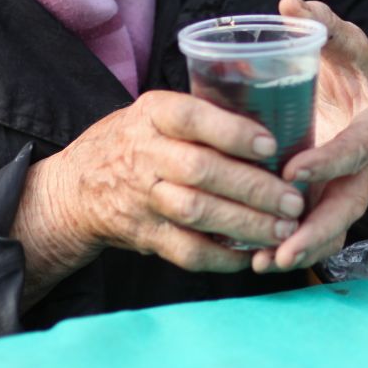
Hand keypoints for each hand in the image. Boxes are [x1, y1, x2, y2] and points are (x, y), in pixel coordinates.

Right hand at [13, 90, 308, 299]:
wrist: (74, 188)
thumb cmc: (136, 142)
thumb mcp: (156, 113)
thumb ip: (203, 113)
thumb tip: (277, 110)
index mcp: (151, 114)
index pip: (189, 117)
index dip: (231, 131)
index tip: (271, 144)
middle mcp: (143, 154)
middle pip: (200, 170)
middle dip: (253, 188)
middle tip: (293, 200)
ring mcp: (140, 198)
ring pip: (196, 213)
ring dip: (245, 224)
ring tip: (283, 230)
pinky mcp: (143, 235)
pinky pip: (186, 251)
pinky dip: (222, 257)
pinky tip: (252, 255)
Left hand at [250, 0, 367, 274]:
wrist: (355, 91)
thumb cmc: (344, 65)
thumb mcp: (339, 43)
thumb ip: (322, 25)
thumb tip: (292, 4)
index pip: (360, 144)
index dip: (331, 160)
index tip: (294, 172)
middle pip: (354, 198)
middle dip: (319, 224)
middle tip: (283, 245)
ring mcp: (358, 184)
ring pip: (339, 223)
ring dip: (306, 245)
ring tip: (267, 263)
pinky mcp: (340, 200)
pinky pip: (325, 232)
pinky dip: (299, 248)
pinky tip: (262, 263)